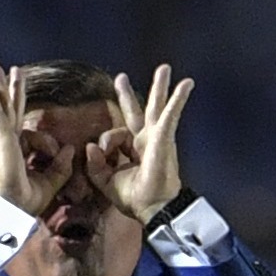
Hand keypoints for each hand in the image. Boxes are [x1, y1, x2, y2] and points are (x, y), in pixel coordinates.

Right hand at [0, 63, 75, 215]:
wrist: (10, 211)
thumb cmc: (24, 202)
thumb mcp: (49, 182)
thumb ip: (61, 165)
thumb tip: (70, 148)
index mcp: (15, 150)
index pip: (26, 129)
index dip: (40, 132)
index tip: (57, 149)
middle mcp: (5, 142)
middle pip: (9, 109)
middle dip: (8, 90)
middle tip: (6, 70)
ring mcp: (1, 139)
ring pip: (1, 107)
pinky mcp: (1, 139)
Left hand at [85, 63, 193, 223]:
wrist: (153, 207)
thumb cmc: (133, 198)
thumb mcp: (105, 181)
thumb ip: (94, 164)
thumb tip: (89, 145)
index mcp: (132, 150)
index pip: (115, 133)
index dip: (105, 142)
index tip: (100, 153)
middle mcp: (145, 140)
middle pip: (139, 111)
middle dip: (129, 94)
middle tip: (121, 77)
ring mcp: (157, 137)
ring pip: (158, 106)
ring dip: (162, 87)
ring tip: (166, 69)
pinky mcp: (165, 137)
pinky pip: (170, 115)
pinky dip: (178, 100)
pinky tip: (186, 85)